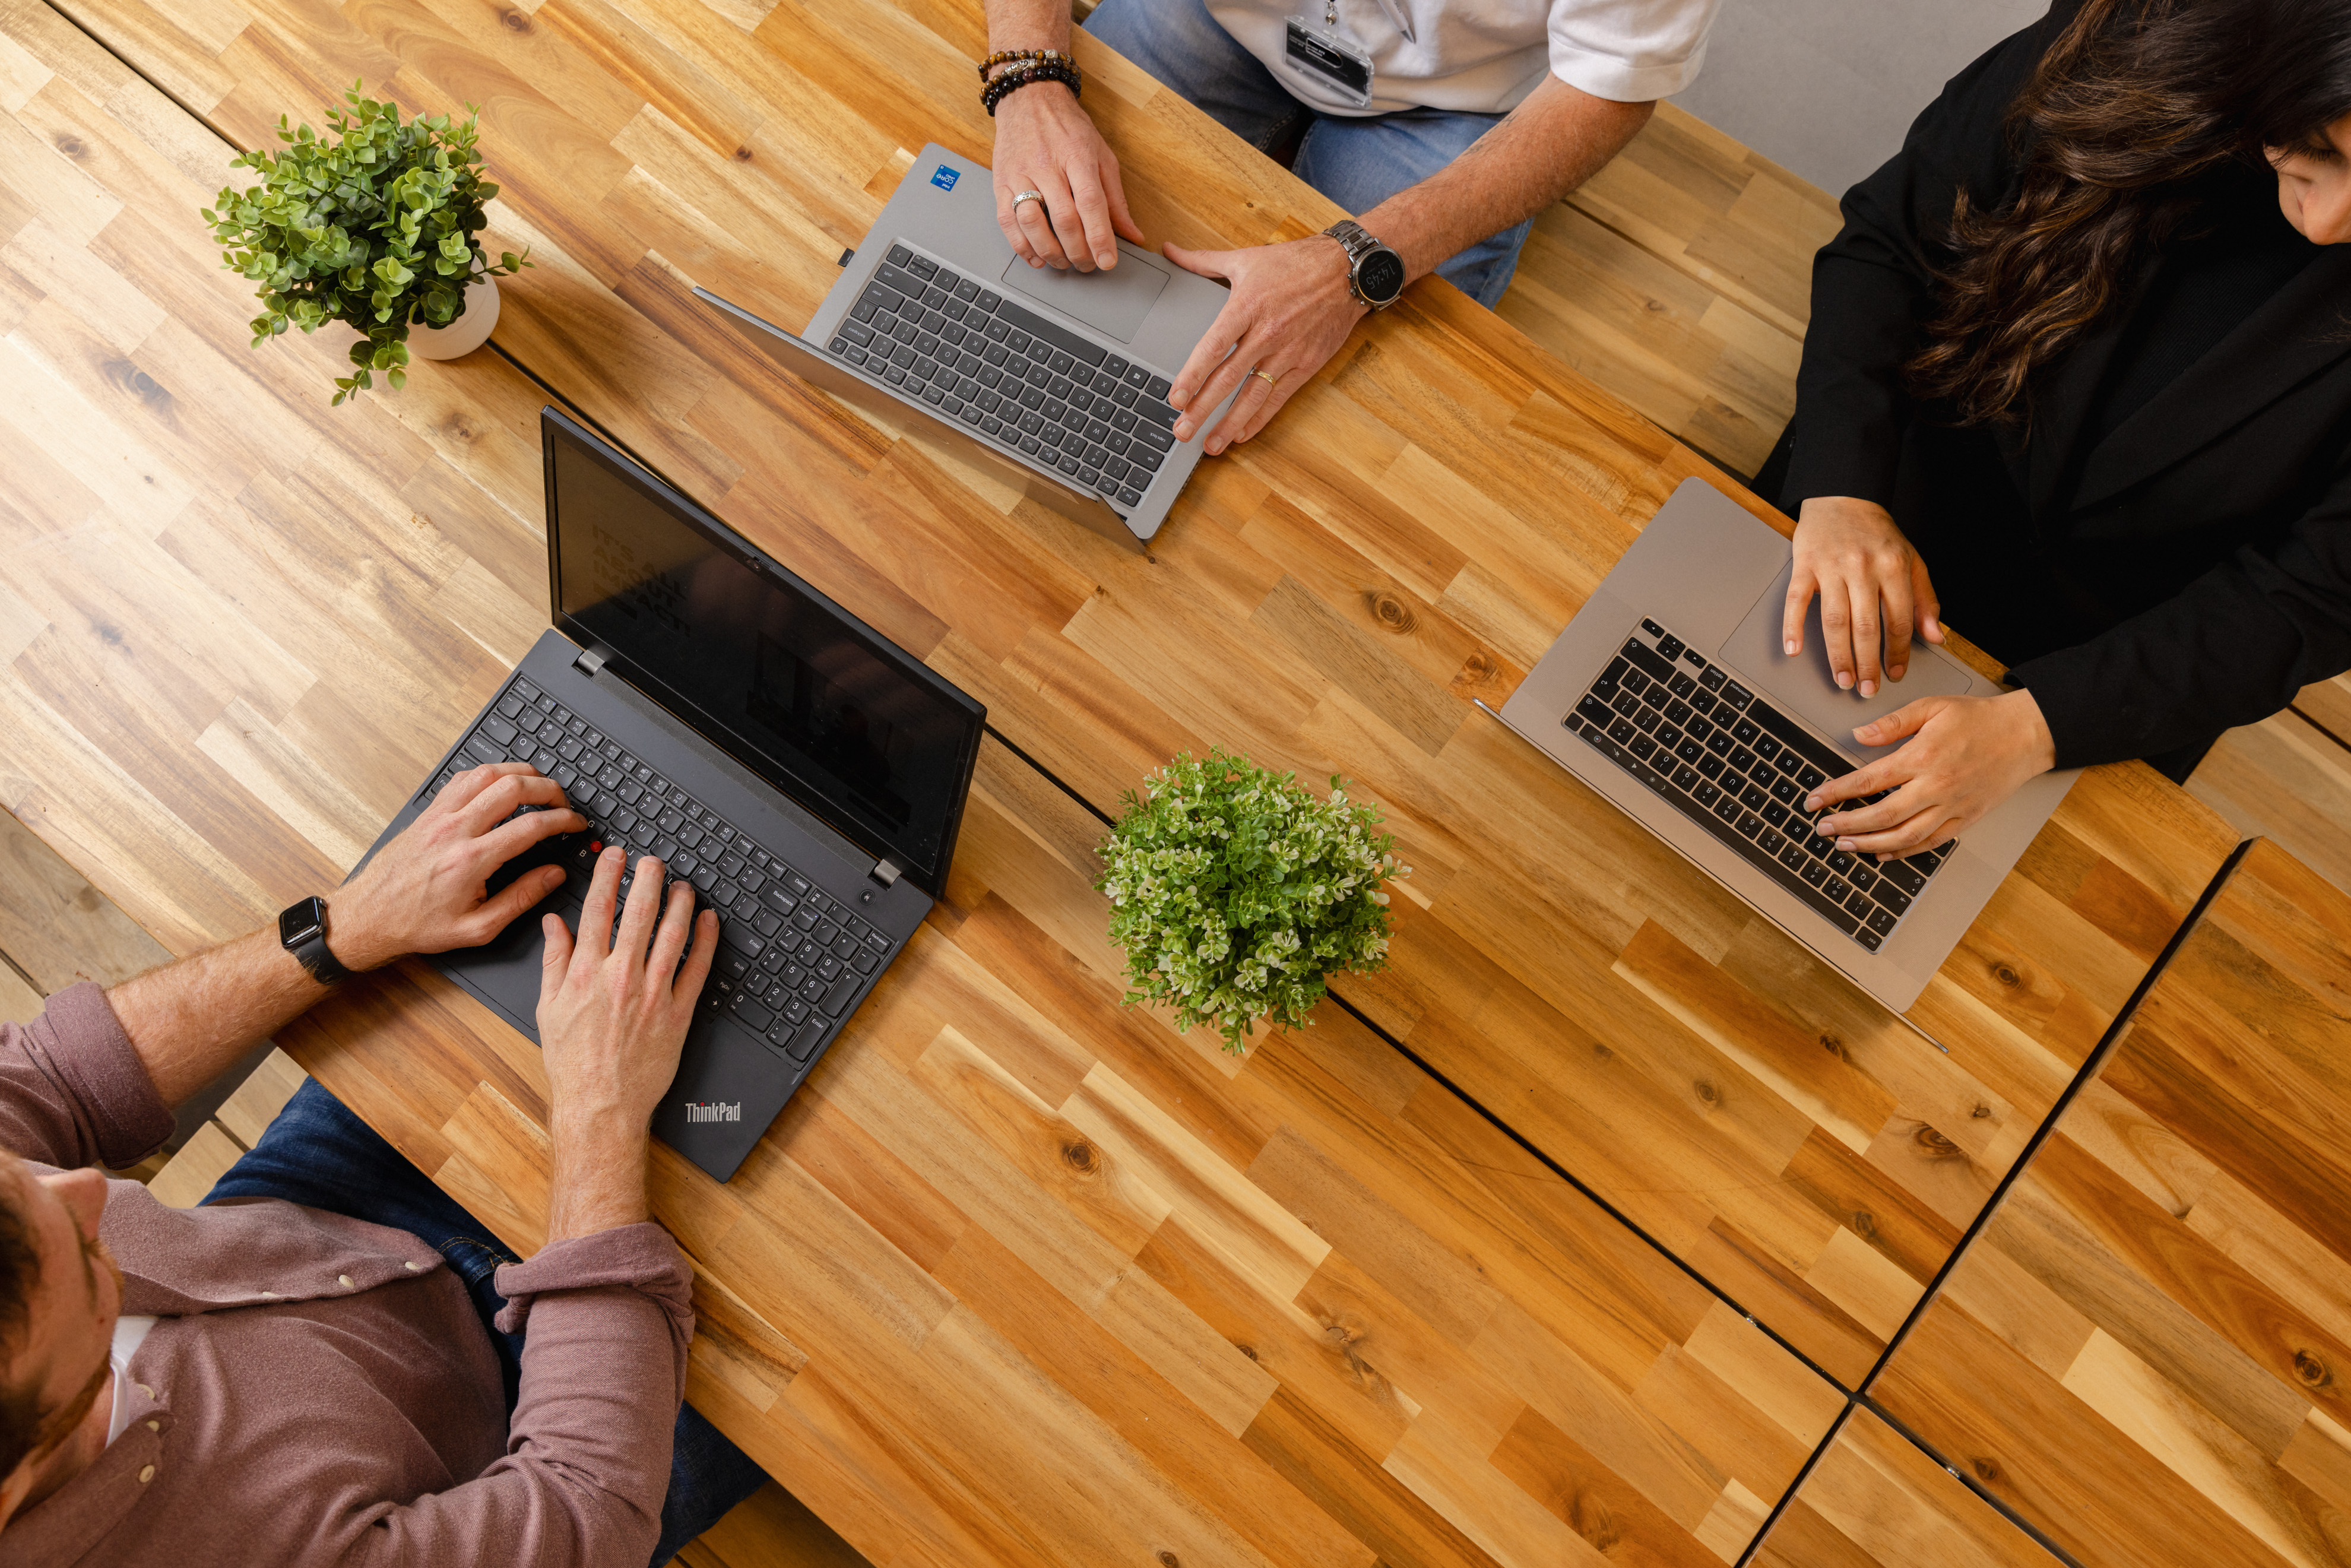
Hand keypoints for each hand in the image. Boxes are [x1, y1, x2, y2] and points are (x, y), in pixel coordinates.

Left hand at [328, 762, 583, 971]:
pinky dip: (489, 774)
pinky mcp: (428, 813)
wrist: (369, 917)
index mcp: (471, 861)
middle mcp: (455, 830)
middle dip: (548, 789)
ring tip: (539, 786)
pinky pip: (463, 778)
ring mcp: (439, 816)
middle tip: (563, 803)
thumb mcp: (478, 928)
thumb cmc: (418, 925)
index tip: (575, 824)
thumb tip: (553, 875)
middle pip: (513, 787)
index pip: (530, 825)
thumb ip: (521, 898)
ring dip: (520, 773)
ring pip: (488, 773)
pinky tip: (500, 783)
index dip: (563, 820)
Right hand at [535, 847, 718, 1239]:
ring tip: (684, 885)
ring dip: (681, 903)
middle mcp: (620, 976)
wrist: (600, 1104)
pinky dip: (706, 940)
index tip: (616, 856)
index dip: (608, 876)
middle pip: (638, 913)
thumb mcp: (549, 1007)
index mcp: (586, 972)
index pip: (598, 909)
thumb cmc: (572, 1062)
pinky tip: (709, 921)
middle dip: (648, 879)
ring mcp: (652, 993)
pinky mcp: (678, 1013)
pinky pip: (697, 968)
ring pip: (673, 934)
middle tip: (655, 861)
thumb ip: (554, 960)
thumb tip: (554, 924)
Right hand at [992, 82, 1142, 271]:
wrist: (1028, 98)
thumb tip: (1132, 234)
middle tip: (1088, 265)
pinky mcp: (1000, 182)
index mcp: (1077, 156)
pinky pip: (1008, 221)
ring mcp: (1020, 174)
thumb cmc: (1067, 127)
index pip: (1090, 203)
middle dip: (1078, 252)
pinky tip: (1036, 257)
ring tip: (1064, 263)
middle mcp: (1047, 165)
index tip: (1108, 261)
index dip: (1100, 237)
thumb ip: (1115, 198)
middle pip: (1063, 219)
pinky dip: (1022, 246)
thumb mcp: (1101, 155)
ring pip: (1033, 223)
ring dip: (1050, 252)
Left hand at [1163, 236, 1365, 452]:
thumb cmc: (1296, 263)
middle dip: (1202, 409)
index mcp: (1247, 306)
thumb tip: (1170, 252)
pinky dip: (1260, 418)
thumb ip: (1203, 261)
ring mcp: (1288, 352)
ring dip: (1230, 423)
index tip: (1175, 397)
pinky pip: (1279, 397)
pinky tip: (1242, 435)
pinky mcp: (1307, 365)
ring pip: (1254, 395)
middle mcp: (1267, 333)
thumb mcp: (1247, 258)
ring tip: (1210, 446)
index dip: (1193, 374)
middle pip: (1229, 378)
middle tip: (1181, 431)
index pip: (1214, 347)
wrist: (1347, 271)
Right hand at [1787, 496, 1943, 698]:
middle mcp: (1864, 567)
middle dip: (1868, 662)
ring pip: (1835, 620)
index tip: (1895, 673)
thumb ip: (1925, 599)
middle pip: (1867, 625)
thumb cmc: (1877, 533)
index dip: (1898, 651)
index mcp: (1894, 566)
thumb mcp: (1911, 560)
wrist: (1844, 496)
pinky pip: (1797, 600)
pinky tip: (1793, 649)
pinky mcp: (1805, 565)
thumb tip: (1934, 637)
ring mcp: (1832, 567)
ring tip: (1842, 679)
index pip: (1899, 618)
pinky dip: (1793, 626)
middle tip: (1867, 689)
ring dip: (1838, 655)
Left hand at [1803, 689, 2056, 858]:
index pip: (1869, 780)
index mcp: (1923, 756)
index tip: (1814, 801)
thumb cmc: (1979, 719)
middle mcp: (1936, 786)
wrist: (2026, 734)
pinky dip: (1904, 852)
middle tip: (1823, 828)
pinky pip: (1931, 842)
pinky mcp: (1967, 818)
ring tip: (1845, 845)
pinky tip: (1883, 854)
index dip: (1836, 793)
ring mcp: (1952, 806)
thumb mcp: (1932, 707)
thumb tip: (1858, 734)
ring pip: (1904, 836)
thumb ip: (1892, 723)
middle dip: (1846, 824)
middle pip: (1881, 815)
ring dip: (1870, 845)